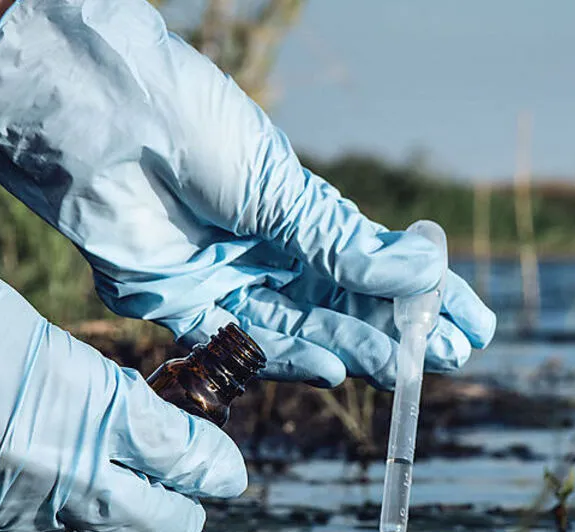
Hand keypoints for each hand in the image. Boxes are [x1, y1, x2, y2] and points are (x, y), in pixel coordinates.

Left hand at [0, 0, 495, 388]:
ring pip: (304, 329)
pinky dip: (291, 359)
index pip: (375, 263)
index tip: (473, 323)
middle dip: (400, 331)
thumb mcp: (279, 187)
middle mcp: (266, 249)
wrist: (101, 120)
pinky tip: (337, 368)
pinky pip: (244, 344)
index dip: (425, 295)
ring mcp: (226, 279)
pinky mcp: (180, 306)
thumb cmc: (192, 128)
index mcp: (296, 210)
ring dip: (356, 349)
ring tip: (405, 367)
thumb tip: (426, 271)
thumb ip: (342, 244)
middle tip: (450, 357)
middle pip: (344, 305)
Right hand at [0, 132, 245, 531]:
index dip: (212, 467)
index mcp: (77, 407)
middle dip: (177, 511)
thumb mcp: (26, 329)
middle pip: (143, 523)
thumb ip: (85, 391)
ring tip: (120, 492)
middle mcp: (38, 472)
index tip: (228, 470)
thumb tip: (123, 427)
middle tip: (190, 494)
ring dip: (105, 516)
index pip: (176, 458)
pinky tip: (29, 484)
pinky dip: (27, 511)